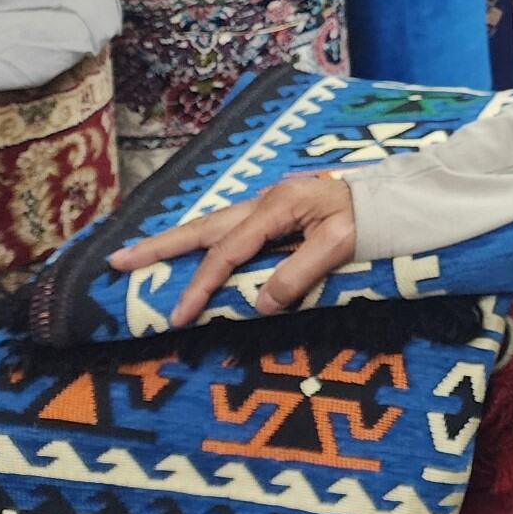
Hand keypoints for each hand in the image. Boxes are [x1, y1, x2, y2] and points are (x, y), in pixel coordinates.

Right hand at [107, 172, 356, 327]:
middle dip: (160, 246)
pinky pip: (230, 227)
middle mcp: (265, 202)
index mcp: (277, 208)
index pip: (228, 253)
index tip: (179, 315)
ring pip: (213, 224)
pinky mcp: (276, 211)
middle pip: (203, 227)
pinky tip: (191, 249)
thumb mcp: (340, 246)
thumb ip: (299, 274)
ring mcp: (269, 204)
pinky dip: (204, 239)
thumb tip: (258, 304)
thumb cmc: (371, 220)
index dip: (201, 285)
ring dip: (177, 240)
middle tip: (117, 261)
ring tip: (141, 255)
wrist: (394, 198)